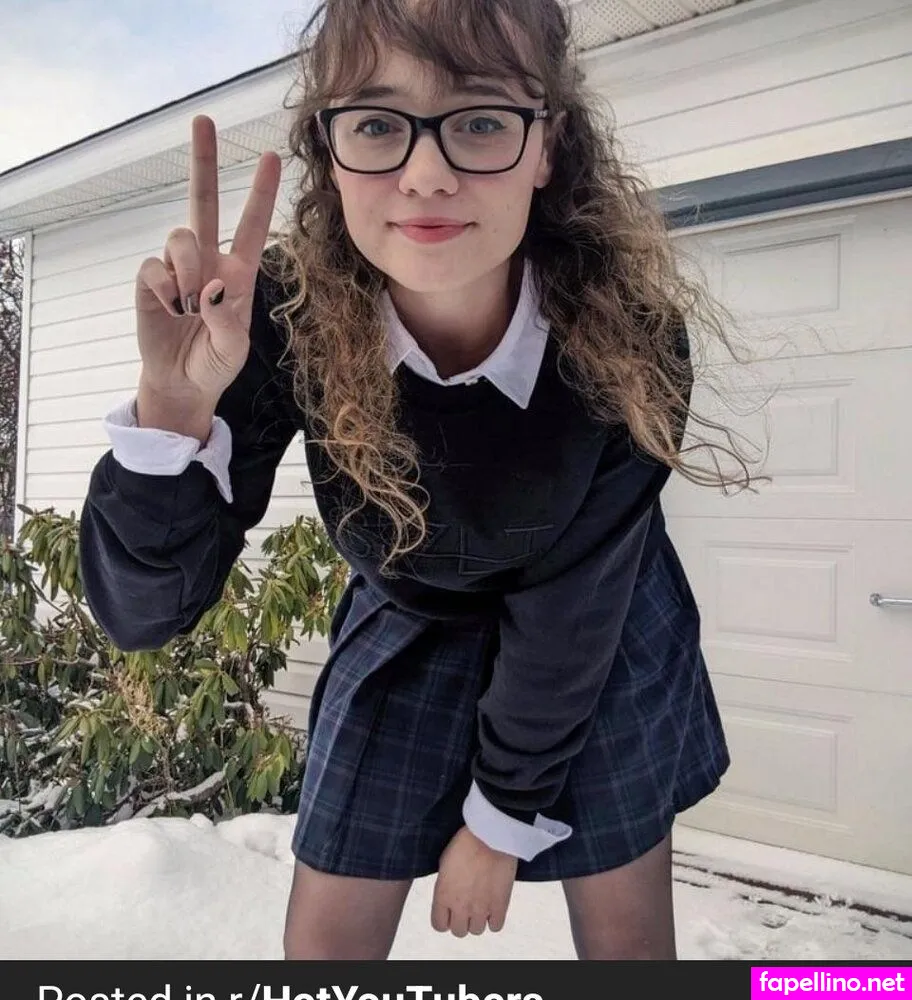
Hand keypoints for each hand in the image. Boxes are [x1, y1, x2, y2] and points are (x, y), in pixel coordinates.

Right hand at [134, 115, 281, 435]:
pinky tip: (169, 309)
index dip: (260, 193)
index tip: (271, 156)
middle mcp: (208, 261)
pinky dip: (164, 288)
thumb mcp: (234, 349)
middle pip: (203, 201)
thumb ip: (227, 320)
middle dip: (204, 161)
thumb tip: (209, 287)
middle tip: (204, 120)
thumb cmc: (215, 363)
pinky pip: (154, 267)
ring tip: (188, 304)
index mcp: (238, 273)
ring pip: (181, 237)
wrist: (182, 383)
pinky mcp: (150, 280)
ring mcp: (177, 268)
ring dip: (188, 269)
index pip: (251, 226)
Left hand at [431, 826, 517, 936]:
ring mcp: (481, 909)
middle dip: (462, 920)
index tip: (450, 911)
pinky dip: (494, 919)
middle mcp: (460, 907)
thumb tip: (449, 895)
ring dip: (478, 919)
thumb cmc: (465, 842)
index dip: (444, 919)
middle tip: (467, 906)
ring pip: (477, 930)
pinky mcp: (500, 906)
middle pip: (459, 931)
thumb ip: (444, 885)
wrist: (490, 836)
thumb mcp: (444, 863)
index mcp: (443, 896)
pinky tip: (493, 906)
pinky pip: (495, 927)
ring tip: (482, 903)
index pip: (439, 925)